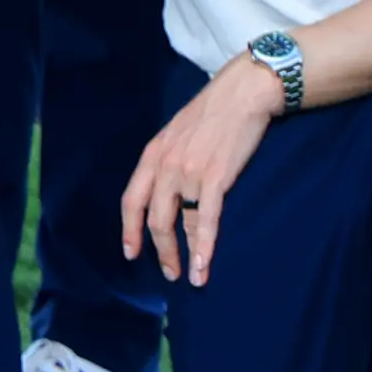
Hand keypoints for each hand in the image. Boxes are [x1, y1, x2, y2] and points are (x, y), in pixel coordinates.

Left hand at [121, 57, 283, 283]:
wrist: (242, 93)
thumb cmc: (213, 112)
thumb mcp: (176, 132)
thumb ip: (167, 160)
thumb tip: (166, 190)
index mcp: (153, 154)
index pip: (132, 200)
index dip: (129, 231)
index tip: (131, 253)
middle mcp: (165, 166)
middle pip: (154, 219)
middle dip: (161, 251)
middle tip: (169, 273)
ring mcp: (189, 172)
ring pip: (180, 224)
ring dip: (185, 256)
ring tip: (192, 277)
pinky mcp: (215, 177)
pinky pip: (205, 220)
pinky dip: (204, 247)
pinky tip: (204, 266)